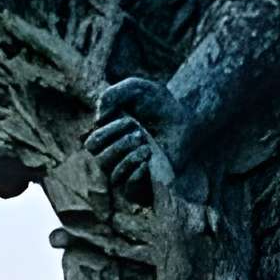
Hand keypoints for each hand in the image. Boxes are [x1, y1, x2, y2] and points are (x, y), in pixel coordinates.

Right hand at [87, 76, 214, 228]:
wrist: (187, 121)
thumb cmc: (160, 105)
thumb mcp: (136, 89)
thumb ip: (112, 95)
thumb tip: (97, 119)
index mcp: (107, 136)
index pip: (92, 143)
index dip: (107, 132)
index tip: (131, 120)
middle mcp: (114, 156)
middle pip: (99, 159)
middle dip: (118, 145)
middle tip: (140, 134)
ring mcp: (129, 172)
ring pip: (112, 175)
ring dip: (128, 158)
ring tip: (147, 147)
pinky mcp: (145, 184)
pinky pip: (128, 190)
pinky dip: (134, 176)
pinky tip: (147, 163)